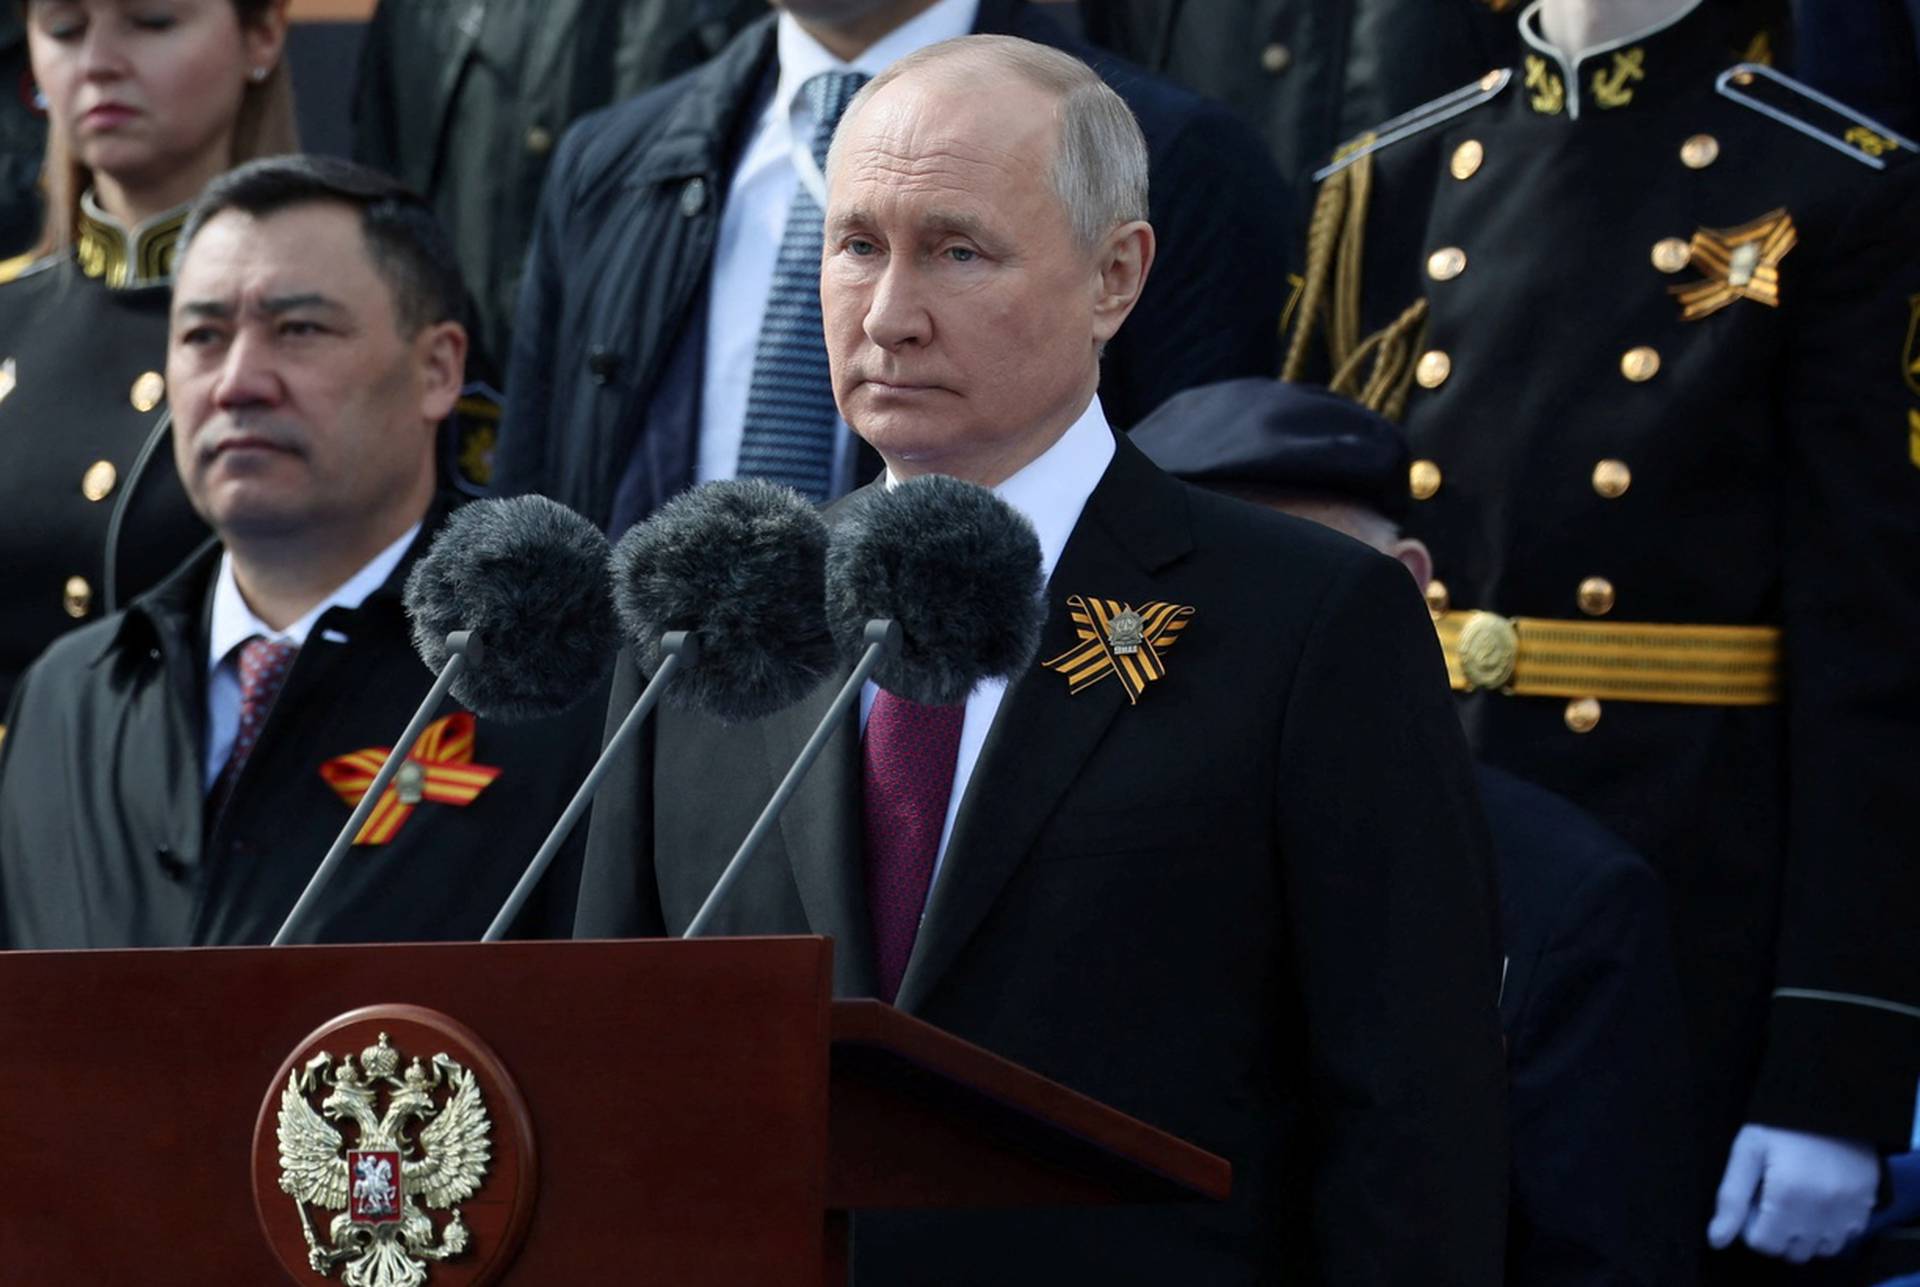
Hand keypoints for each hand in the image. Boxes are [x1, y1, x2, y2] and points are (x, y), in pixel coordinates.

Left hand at [1707, 1124, 1879, 1262]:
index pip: (1763, 1243)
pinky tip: (1818, 1205)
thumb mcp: (1747, 1151)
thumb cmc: (1780, 1124)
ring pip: (1820, 1249)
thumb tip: (1716, 1240)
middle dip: (1776, 1233)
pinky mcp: (1866, 1207)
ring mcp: (1848, 1212)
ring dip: (1804, 1236)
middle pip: (1792, 1251)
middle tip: (1771, 1202)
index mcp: (1787, 1197)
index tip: (1752, 1202)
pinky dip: (1830, 1230)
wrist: (1830, 1104)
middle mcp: (1821, 1212)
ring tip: (1795, 1205)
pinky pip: (1845, 1238)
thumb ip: (1731, 1197)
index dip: (1750, 1226)